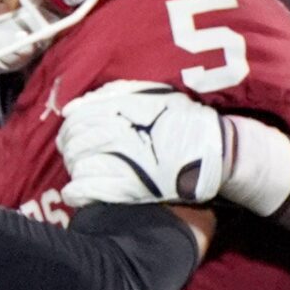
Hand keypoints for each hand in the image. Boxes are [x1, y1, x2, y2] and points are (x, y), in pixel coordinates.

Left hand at [59, 80, 289, 214]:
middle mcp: (121, 130)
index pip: (81, 114)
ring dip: (74, 169)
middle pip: (77, 139)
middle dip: (70, 148)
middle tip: (72, 154)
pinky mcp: (132, 186)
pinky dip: (79, 192)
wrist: (219, 152)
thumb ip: (118, 95)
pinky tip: (75, 195)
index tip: (70, 132)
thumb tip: (78, 104)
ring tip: (78, 173)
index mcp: (125, 106)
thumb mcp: (155, 95)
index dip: (71, 125)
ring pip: (82, 163)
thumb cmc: (189, 122)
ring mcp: (127, 159)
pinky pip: (93, 189)